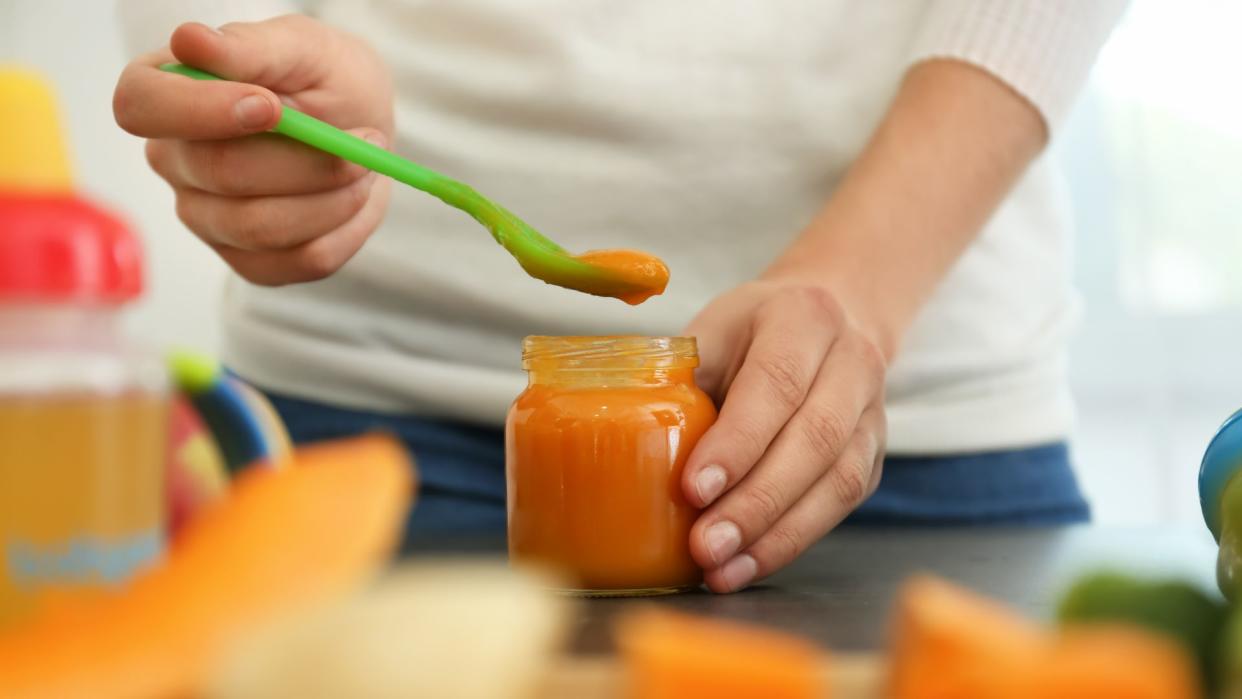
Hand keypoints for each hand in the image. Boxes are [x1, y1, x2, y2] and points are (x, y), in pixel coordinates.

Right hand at [113, 15, 393, 284]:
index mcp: (166, 92)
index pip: (141, 106)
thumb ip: (250, 48)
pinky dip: (346, 228)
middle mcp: (174, 160)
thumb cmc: (322, 77)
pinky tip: (354, 196)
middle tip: (365, 139)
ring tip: (364, 163)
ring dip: (335, 197)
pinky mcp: (251, 261)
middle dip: (308, 159)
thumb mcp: (301, 47)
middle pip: (221, 174)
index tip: (270, 106)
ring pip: (263, 228)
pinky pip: (302, 261)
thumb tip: (189, 41)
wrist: (362, 125)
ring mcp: (206, 218)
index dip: (201, 110)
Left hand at [682, 280, 887, 592]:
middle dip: (756, 502)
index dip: (738, 441)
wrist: (832, 316)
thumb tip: (627, 438)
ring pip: (836, 481)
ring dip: (777, 535)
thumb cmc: (754, 331)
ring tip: (723, 570)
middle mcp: (851, 362)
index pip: (776, 384)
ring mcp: (871, 412)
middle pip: (813, 439)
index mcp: (802, 318)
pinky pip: (841, 505)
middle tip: (705, 545)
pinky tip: (749, 564)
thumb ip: (682, 377)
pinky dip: (793, 540)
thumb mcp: (713, 330)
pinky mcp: (872, 456)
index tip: (694, 488)